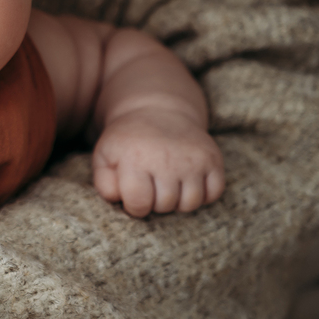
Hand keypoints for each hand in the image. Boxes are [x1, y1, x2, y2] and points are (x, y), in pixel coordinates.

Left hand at [92, 107, 224, 217]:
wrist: (157, 111)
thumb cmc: (127, 142)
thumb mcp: (105, 157)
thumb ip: (104, 183)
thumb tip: (119, 200)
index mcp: (135, 158)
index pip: (139, 203)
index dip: (135, 206)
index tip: (134, 196)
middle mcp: (166, 158)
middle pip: (165, 205)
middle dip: (156, 203)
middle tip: (151, 186)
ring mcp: (192, 158)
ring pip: (191, 203)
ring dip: (179, 201)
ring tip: (168, 185)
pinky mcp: (212, 158)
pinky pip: (214, 193)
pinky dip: (203, 194)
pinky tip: (188, 182)